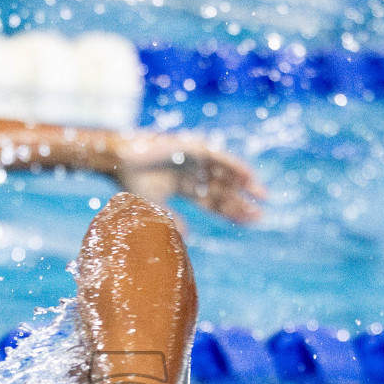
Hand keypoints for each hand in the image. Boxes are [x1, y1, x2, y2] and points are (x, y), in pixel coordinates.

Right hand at [111, 132, 265, 224]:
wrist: (120, 161)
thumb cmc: (133, 182)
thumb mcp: (156, 207)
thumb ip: (173, 219)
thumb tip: (187, 235)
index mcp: (185, 186)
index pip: (213, 202)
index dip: (230, 213)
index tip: (249, 223)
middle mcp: (193, 172)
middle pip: (223, 190)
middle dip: (242, 202)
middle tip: (261, 215)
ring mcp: (195, 160)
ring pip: (225, 174)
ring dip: (245, 183)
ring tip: (263, 195)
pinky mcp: (195, 148)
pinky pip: (220, 158)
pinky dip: (235, 166)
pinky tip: (249, 176)